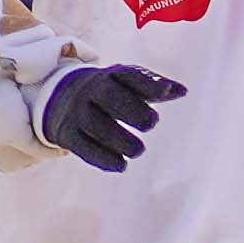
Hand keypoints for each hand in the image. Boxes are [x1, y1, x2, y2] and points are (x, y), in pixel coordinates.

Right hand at [36, 61, 184, 171]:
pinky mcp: (67, 134)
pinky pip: (83, 146)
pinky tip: (121, 166)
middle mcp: (91, 91)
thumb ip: (154, 88)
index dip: (148, 84)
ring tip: (138, 150)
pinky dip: (102, 158)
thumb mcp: (128, 85)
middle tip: (152, 122)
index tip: (166, 92)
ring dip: (118, 139)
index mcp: (111, 76)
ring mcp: (77, 112)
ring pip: (96, 125)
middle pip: (110, 98)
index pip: (129, 76)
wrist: (61, 97)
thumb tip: (182, 91)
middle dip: (132, 110)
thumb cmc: (109, 92)